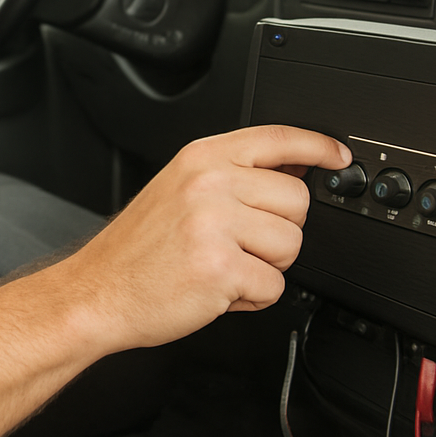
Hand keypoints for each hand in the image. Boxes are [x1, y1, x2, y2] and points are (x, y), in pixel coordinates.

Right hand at [62, 125, 350, 352]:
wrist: (98, 291)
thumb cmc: (138, 249)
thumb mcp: (177, 189)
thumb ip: (228, 175)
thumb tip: (290, 169)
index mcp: (201, 158)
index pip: (276, 138)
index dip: (317, 146)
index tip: (337, 155)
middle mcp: (209, 183)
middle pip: (297, 199)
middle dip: (279, 230)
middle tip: (241, 245)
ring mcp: (215, 223)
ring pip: (291, 244)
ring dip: (267, 266)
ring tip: (225, 266)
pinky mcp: (221, 267)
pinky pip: (274, 285)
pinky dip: (252, 297)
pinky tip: (218, 290)